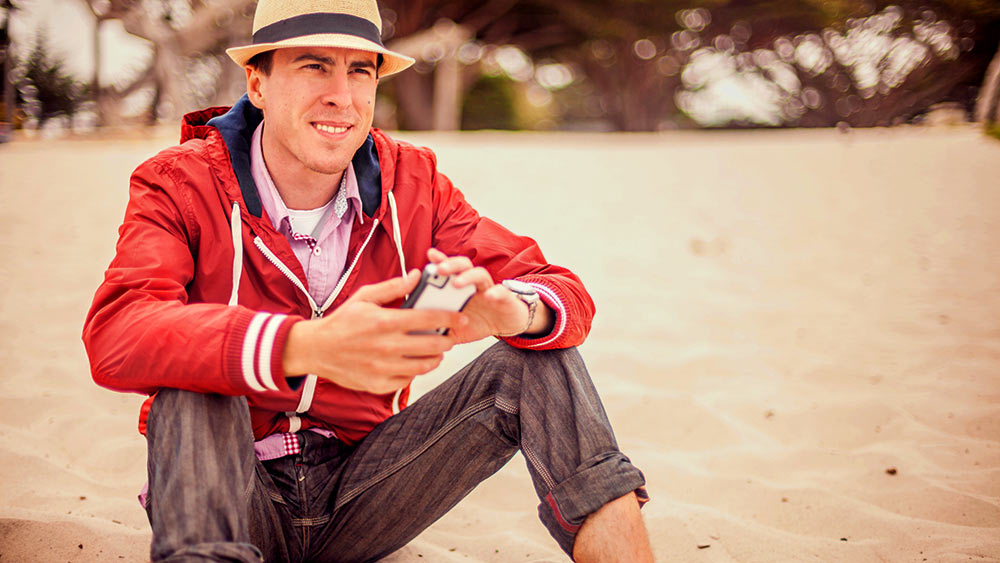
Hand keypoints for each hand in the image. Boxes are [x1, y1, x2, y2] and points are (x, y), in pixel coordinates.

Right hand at [283, 270, 466, 393]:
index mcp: (385, 322)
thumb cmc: (341, 321)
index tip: (461, 317)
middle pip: (433, 345)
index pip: (429, 319)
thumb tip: (418, 276)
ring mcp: (383, 368)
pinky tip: (414, 361)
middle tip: (451, 335)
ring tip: (437, 350)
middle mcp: (386, 347)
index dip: (450, 318)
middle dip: (448, 339)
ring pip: (425, 366)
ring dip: (436, 357)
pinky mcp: (379, 384)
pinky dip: (416, 370)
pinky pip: (408, 379)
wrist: (315, 349)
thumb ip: (394, 287)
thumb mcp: (365, 297)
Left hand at [426, 248, 534, 342]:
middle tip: (440, 269)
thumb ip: (439, 325)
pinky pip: (501, 292)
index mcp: (460, 288)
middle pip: (463, 265)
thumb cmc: (478, 321)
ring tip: (456, 283)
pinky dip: (495, 292)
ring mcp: (489, 289)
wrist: (505, 324)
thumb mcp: (454, 327)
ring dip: (467, 276)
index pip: (449, 270)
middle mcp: (473, 284)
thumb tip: (419, 332)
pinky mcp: (504, 298)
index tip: (430, 255)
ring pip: (480, 274)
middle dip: (450, 264)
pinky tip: (489, 296)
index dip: (440, 260)